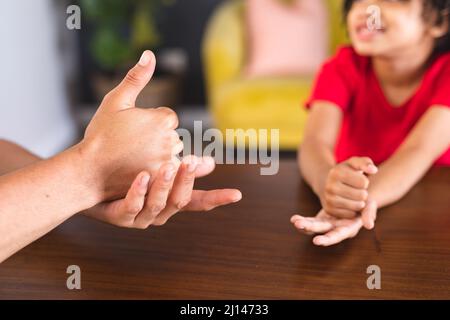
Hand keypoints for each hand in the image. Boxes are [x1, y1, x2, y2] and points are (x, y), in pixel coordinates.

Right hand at [81, 51, 182, 201]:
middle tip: (135, 144)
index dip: (152, 122)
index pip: (168, 118)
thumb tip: (149, 54)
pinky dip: (166, 172)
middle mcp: (169, 141)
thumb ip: (136, 77)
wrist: (89, 169)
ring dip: (162, 155)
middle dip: (159, 139)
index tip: (136, 129)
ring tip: (138, 158)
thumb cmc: (101, 134)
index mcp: (161, 120)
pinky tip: (152, 170)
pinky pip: (174, 174)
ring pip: (174, 155)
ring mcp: (167, 163)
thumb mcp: (116, 100)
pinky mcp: (163, 181)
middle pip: (173, 136)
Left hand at [84, 156, 241, 228]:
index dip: (217, 198)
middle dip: (186, 182)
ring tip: (168, 165)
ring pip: (157, 205)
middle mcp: (159, 213)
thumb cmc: (126, 177)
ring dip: (164, 186)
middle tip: (190, 160)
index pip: (197, 201)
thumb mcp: (157, 170)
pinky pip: (131, 206)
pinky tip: (142, 175)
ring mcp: (140, 217)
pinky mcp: (120, 217)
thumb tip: (211, 162)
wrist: (86, 185)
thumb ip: (183, 168)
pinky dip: (138, 192)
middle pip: (179, 202)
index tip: (237, 194)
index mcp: (169, 201)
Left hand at [290, 199, 377, 245]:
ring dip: (304, 225)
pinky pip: (312, 220)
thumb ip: (370, 214)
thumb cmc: (366, 203)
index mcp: (349, 228)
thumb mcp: (370, 206)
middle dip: (310, 228)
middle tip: (299, 225)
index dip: (328, 239)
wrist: (358, 198)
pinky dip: (304, 220)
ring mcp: (329, 224)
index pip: (337, 235)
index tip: (317, 241)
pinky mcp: (323, 218)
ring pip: (315, 227)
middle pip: (322, 231)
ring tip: (294, 221)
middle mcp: (337, 228)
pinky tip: (293, 219)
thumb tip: (369, 225)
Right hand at [320, 157, 377, 218]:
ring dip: (360, 202)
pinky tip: (348, 203)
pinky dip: (353, 210)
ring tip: (353, 196)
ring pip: (357, 206)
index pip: (364, 182)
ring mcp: (328, 199)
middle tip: (356, 189)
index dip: (364, 182)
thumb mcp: (355, 163)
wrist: (329, 183)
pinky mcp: (329, 210)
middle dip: (363, 193)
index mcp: (336, 172)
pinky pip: (351, 215)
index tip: (358, 180)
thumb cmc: (347, 172)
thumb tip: (373, 170)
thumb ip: (366, 163)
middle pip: (362, 195)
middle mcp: (330, 186)